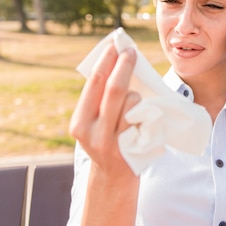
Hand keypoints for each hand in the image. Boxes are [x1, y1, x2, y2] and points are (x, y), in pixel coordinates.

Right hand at [69, 40, 140, 177]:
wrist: (113, 180)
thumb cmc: (107, 143)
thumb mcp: (94, 125)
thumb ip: (99, 102)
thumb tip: (114, 63)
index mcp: (79, 123)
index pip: (94, 83)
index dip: (106, 61)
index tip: (116, 45)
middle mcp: (91, 132)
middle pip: (113, 89)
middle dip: (124, 66)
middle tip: (132, 51)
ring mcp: (112, 142)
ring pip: (132, 103)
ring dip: (137, 95)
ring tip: (136, 102)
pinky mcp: (130, 149)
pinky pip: (143, 119)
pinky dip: (145, 112)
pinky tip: (144, 117)